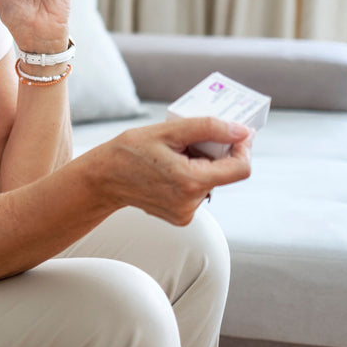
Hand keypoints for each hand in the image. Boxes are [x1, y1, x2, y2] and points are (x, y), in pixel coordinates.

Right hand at [91, 117, 253, 224]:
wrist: (103, 178)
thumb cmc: (129, 152)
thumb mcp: (169, 131)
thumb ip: (209, 128)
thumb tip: (241, 132)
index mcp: (191, 182)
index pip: (240, 168)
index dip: (243, 148)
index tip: (238, 133)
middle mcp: (191, 203)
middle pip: (224, 174)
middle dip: (214, 154)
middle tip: (189, 141)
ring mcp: (185, 214)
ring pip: (210, 182)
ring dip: (201, 165)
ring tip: (173, 156)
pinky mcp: (180, 217)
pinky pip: (197, 192)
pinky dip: (191, 177)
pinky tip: (169, 170)